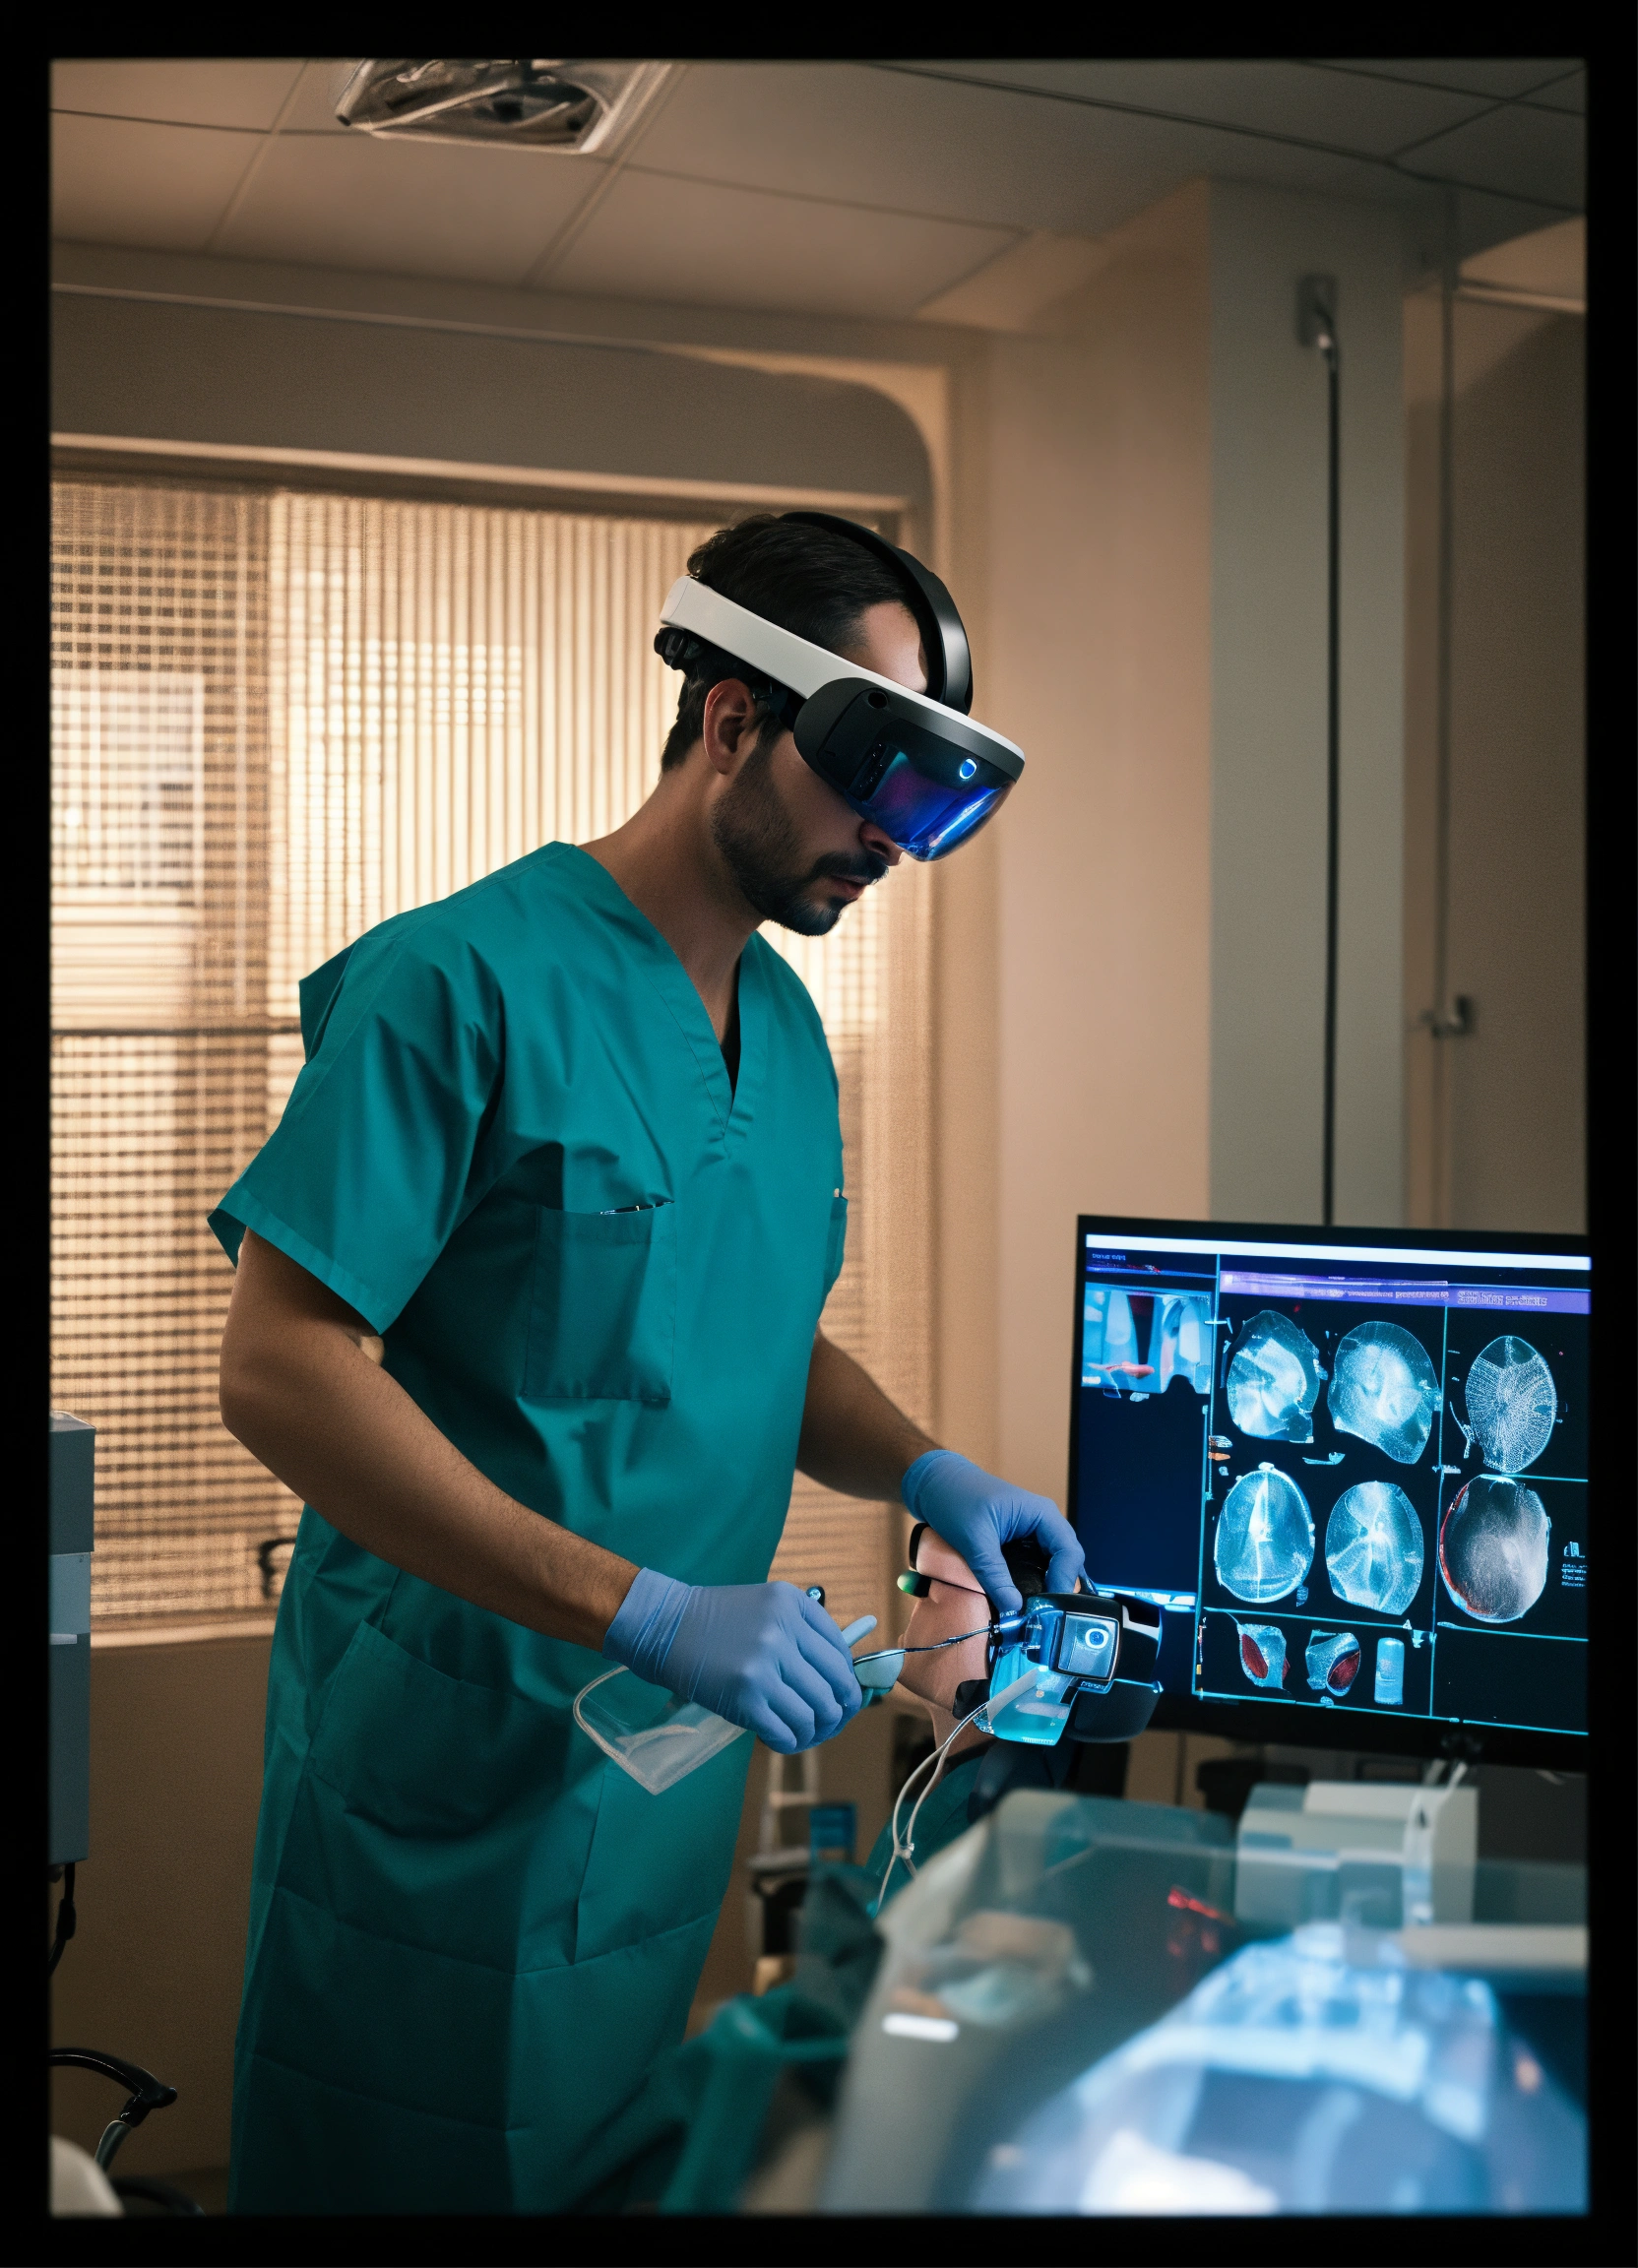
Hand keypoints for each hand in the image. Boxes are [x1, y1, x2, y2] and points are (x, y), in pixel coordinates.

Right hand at [603, 1572, 861, 1752]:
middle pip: (835, 1688)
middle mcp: (784, 1632)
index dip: (847, 1683)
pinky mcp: (745, 1697)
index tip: (841, 1698)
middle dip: (837, 1714)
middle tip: (827, 1724)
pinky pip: (786, 1732)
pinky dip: (788, 1742)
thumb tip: (839, 1680)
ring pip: (814, 1715)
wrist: (665, 1626)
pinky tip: (778, 1738)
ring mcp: (765, 1666)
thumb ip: (803, 1634)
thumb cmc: (717, 1620)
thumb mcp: (767, 1607)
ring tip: (801, 1734)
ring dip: (813, 1733)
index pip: (842, 1654)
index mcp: (794, 1605)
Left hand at [902, 1450, 1084, 1613]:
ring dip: (1046, 1587)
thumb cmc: (955, 1499)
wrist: (935, 1483)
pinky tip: (1024, 1600)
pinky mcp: (1020, 1543)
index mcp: (1041, 1514)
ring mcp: (1033, 1533)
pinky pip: (1036, 1566)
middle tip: (1043, 1615)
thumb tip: (1014, 1609)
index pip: (1069, 1552)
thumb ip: (995, 1575)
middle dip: (1058, 1588)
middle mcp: (1043, 1523)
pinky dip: (1033, 1583)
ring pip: (1052, 1566)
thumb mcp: (974, 1539)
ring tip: (1035, 1612)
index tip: (1049, 1607)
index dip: (1064, 1581)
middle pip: (1066, 1561)